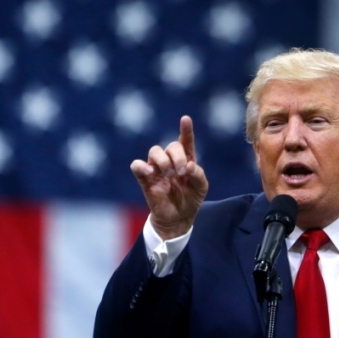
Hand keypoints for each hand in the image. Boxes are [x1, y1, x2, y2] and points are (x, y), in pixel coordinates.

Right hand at [130, 115, 208, 239]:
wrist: (178, 218)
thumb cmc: (191, 199)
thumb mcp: (201, 188)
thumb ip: (198, 175)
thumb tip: (189, 166)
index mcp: (186, 160)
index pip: (185, 141)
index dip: (186, 130)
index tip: (185, 119)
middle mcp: (170, 161)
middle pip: (171, 146)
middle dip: (178, 157)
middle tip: (181, 172)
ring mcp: (157, 169)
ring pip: (154, 151)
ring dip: (163, 161)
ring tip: (169, 174)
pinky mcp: (145, 179)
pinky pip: (137, 165)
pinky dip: (142, 166)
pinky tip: (151, 173)